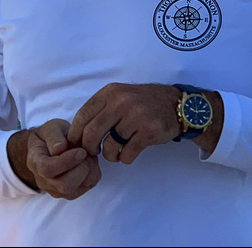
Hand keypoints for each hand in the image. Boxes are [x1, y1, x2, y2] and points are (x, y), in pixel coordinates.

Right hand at [8, 118, 100, 199]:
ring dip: (88, 171)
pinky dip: (92, 174)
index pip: (47, 169)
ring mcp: (57, 190)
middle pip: (65, 185)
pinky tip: (88, 162)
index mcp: (35, 162)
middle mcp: (44, 181)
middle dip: (81, 168)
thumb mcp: (50, 128)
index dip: (66, 162)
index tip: (81, 151)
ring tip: (86, 155)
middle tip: (85, 152)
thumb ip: (53, 136)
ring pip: (77, 189)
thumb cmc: (50, 136)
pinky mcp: (70, 193)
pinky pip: (86, 188)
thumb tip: (60, 148)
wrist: (50, 146)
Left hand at [67, 83, 181, 164]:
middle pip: (92, 132)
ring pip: (109, 146)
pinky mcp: (148, 131)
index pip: (83, 115)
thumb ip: (100, 109)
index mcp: (110, 92)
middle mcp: (121, 102)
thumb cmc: (142, 103)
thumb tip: (77, 133)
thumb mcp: (119, 96)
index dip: (76, 134)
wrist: (174, 104)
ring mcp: (135, 116)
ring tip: (114, 154)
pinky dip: (124, 158)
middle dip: (88, 148)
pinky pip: (127, 153)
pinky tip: (128, 153)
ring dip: (109, 156)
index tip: (77, 144)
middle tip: (93, 153)